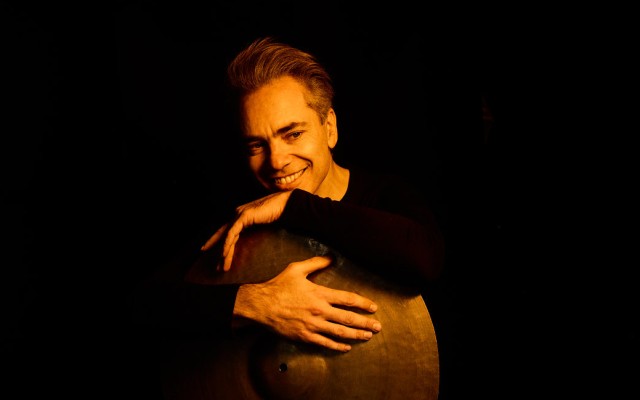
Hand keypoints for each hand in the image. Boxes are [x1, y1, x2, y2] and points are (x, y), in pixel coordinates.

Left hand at [201, 191, 291, 271]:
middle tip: (216, 267)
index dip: (219, 242)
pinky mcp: (243, 216)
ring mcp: (239, 214)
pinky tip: (224, 254)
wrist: (287, 205)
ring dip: (224, 253)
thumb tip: (255, 245)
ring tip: (221, 267)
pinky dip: (227, 244)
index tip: (213, 253)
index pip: (227, 231)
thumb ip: (257, 232)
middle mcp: (238, 214)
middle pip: (224, 235)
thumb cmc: (280, 214)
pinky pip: (232, 233)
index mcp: (242, 216)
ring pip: (227, 236)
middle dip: (218, 251)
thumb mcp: (264, 226)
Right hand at [233, 256, 380, 351]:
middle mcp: (319, 311)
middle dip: (365, 323)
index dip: (362, 304)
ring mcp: (312, 326)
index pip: (347, 299)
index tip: (373, 307)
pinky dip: (337, 346)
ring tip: (368, 336)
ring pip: (339, 332)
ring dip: (356, 335)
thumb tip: (332, 257)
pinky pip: (325, 343)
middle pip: (348, 319)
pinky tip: (346, 346)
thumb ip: (316, 263)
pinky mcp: (304, 336)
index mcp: (319, 294)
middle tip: (377, 327)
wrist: (261, 305)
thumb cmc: (278, 286)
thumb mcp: (296, 269)